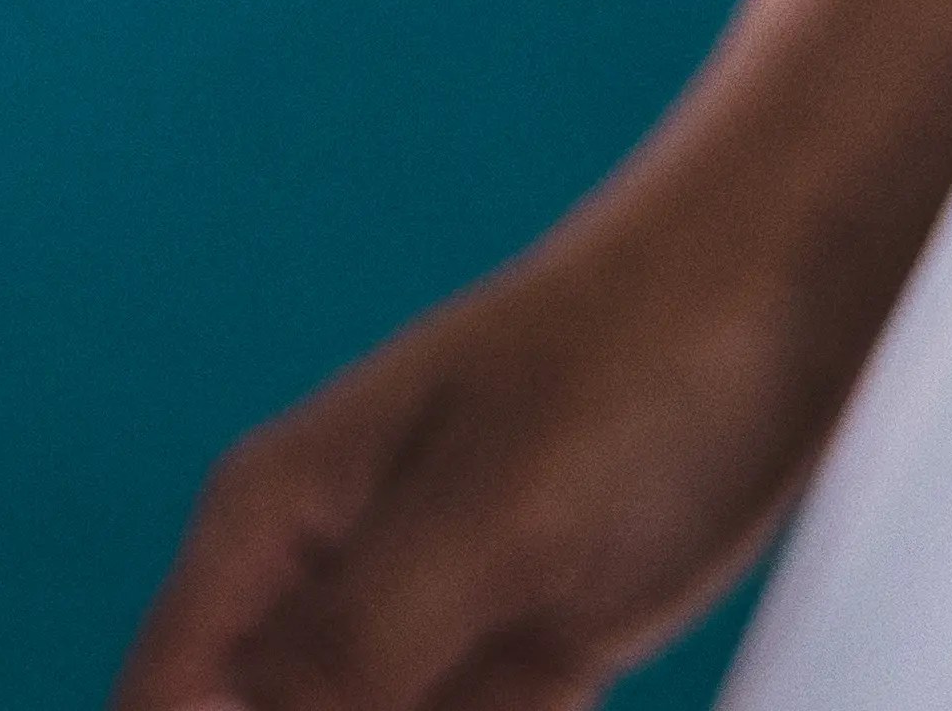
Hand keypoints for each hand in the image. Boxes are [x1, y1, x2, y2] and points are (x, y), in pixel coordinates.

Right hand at [112, 194, 863, 710]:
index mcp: (273, 521)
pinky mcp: (534, 644)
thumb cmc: (632, 355)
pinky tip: (558, 704)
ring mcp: (432, 610)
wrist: (788, 283)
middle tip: (466, 699)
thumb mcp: (490, 520)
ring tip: (521, 681)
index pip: (163, 701)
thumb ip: (352, 649)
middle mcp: (332, 574)